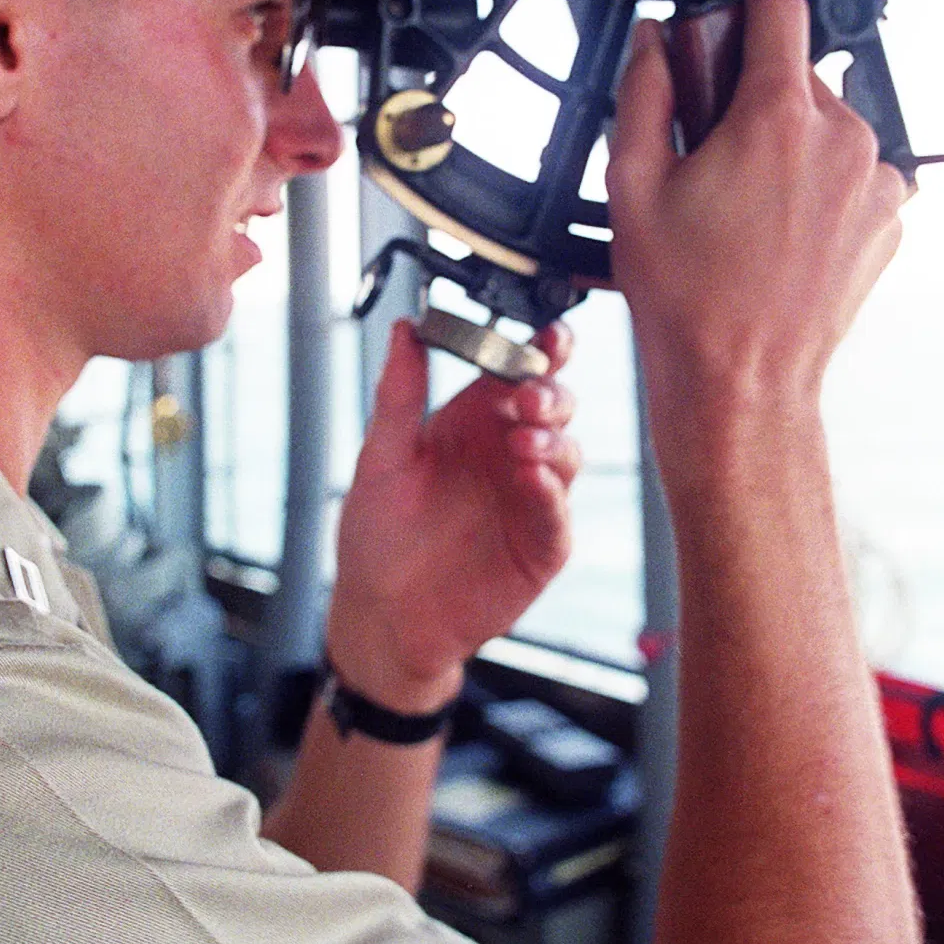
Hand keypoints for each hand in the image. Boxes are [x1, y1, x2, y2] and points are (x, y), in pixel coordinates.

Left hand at [326, 322, 580, 711]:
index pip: (518, 372)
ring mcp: (530, 499)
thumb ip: (399, 395)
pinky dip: (550, 495)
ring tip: (524, 441)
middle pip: (553, 407)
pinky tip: (532, 479)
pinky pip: (556, 515)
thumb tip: (405, 329)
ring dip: (552, 440)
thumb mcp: (380, 459)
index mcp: (474, 422)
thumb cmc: (377, 537)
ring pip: (566, 454)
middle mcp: (509, 453)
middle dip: (550, 393)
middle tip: (527, 396)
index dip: (541, 350)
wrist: (381, 615)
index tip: (548, 337)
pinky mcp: (541, 546)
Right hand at [606, 0, 907, 476]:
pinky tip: (775, 226)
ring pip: (826, 124)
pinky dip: (816, 183)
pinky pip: (851, 172)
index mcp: (778, 117)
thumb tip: (653, 43)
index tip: (726, 15)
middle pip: (799, 72)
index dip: (744, 0)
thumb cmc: (687, 299)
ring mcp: (875, 181)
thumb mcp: (632, 183)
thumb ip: (644, 92)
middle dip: (752, 91)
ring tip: (740, 197)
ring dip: (786, 139)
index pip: (780, 8)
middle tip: (708, 142)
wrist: (740, 381)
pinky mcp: (889, 219)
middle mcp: (842, 138)